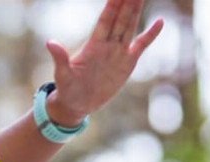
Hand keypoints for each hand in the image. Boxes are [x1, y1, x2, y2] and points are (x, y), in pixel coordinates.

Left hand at [44, 0, 163, 125]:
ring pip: (130, 26)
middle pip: (120, 18)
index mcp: (93, 45)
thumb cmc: (67, 89)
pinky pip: (141, 46)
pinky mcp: (127, 63)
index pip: (105, 20)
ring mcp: (118, 52)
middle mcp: (107, 45)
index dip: (112, 5)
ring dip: (135, 11)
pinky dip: (150, 35)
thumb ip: (60, 58)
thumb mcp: (62, 74)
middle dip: (127, 2)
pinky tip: (159, 21)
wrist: (77, 104)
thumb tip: (50, 42)